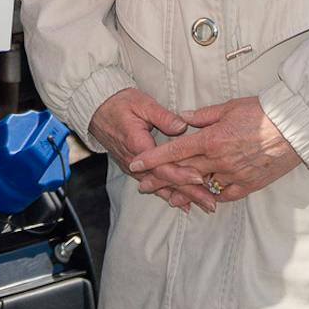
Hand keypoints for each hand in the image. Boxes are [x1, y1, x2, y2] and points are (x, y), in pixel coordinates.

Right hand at [88, 89, 217, 211]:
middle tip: (211, 202)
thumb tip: (182, 126)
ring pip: (161, 187)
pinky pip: (154, 185)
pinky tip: (183, 203)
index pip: (162, 166)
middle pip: (165, 182)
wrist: (97, 110)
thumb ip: (163, 116)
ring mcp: (134, 168)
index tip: (200, 178)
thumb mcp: (142, 103)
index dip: (181, 173)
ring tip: (204, 205)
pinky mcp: (135, 169)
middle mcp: (135, 162)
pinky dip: (169, 194)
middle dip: (189, 192)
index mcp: (138, 145)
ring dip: (183, 197)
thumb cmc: (120, 103)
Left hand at [127, 97, 300, 204]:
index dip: (153, 158)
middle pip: (183, 172)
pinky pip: (223, 195)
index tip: (136, 164)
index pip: (175, 151)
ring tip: (168, 196)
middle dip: (161, 178)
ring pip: (201, 187)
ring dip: (183, 191)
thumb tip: (182, 118)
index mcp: (211, 139)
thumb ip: (203, 115)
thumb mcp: (229, 107)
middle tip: (144, 184)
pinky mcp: (247, 185)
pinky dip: (211, 194)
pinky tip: (203, 194)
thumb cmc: (262, 112)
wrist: (292, 127)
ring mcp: (233, 176)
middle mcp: (218, 161)